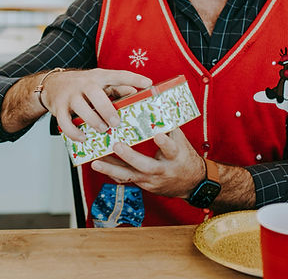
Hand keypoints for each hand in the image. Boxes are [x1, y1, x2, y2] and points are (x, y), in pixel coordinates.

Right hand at [43, 68, 150, 141]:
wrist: (53, 84)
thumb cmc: (82, 86)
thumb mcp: (100, 82)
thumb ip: (117, 88)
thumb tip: (135, 92)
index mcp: (98, 76)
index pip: (117, 75)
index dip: (133, 78)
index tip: (148, 83)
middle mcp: (83, 83)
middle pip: (95, 94)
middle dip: (107, 110)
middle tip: (116, 123)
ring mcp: (70, 95)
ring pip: (81, 109)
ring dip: (93, 121)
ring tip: (102, 129)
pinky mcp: (58, 108)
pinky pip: (65, 122)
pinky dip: (74, 132)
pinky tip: (83, 138)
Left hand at [90, 127, 204, 197]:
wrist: (192, 184)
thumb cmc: (184, 157)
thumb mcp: (182, 142)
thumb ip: (169, 125)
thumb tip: (158, 102)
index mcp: (175, 157)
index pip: (171, 149)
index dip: (165, 143)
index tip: (158, 134)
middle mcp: (162, 170)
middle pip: (145, 166)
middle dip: (130, 156)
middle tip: (117, 145)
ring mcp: (151, 180)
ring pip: (130, 176)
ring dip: (111, 169)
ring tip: (96, 163)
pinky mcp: (143, 185)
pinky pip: (125, 180)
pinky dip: (112, 173)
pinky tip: (99, 166)